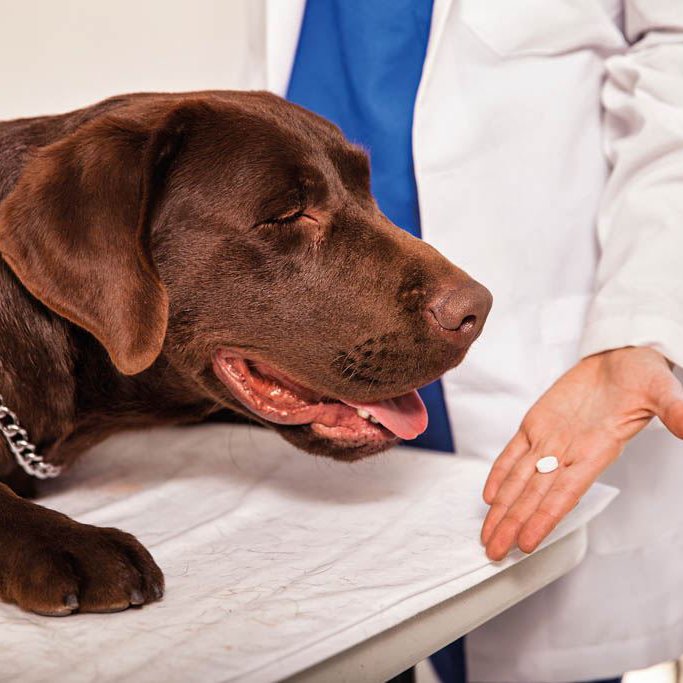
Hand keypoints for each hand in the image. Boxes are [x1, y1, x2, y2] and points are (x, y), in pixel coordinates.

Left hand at [481, 346, 682, 560]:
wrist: (620, 357)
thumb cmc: (640, 375)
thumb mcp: (660, 389)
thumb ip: (674, 410)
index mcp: (596, 451)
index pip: (565, 493)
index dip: (544, 518)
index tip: (526, 543)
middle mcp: (569, 452)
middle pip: (535, 495)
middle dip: (513, 523)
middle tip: (494, 550)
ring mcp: (549, 439)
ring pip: (520, 479)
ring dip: (503, 507)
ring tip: (488, 533)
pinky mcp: (536, 424)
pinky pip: (514, 452)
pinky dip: (501, 472)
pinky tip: (490, 494)